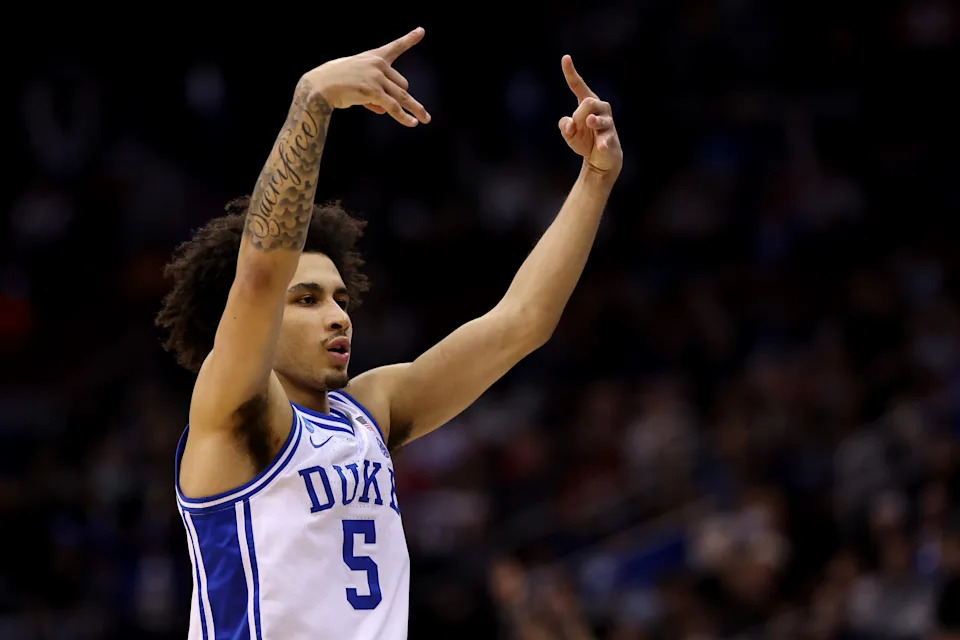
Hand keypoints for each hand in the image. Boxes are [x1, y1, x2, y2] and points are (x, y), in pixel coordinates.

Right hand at [300, 27, 430, 126]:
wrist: (318, 86)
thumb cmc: (334, 82)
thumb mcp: (357, 81)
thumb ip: (373, 93)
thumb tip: (383, 109)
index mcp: (373, 57)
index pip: (395, 47)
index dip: (409, 39)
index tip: (421, 31)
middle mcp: (378, 65)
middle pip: (401, 84)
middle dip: (399, 97)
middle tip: (394, 108)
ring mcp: (377, 78)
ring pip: (403, 97)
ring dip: (415, 109)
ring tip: (424, 119)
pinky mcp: (373, 92)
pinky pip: (394, 107)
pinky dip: (403, 117)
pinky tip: (412, 123)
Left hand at [557, 55, 621, 177]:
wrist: (600, 159)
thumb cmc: (584, 140)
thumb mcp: (569, 133)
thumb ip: (564, 125)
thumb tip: (569, 124)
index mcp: (587, 103)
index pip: (578, 85)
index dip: (571, 73)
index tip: (565, 58)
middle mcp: (600, 109)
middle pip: (588, 102)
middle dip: (579, 114)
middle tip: (575, 128)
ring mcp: (607, 123)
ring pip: (598, 117)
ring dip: (593, 121)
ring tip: (589, 122)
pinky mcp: (611, 138)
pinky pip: (606, 138)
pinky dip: (602, 142)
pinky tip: (600, 146)